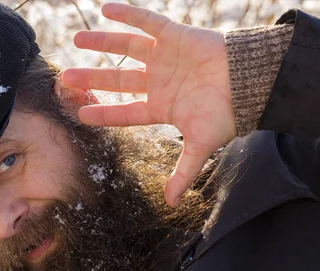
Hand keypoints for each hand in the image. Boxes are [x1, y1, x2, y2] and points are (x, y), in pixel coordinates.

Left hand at [61, 3, 236, 206]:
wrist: (252, 83)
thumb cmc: (227, 115)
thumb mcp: (201, 146)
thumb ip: (183, 173)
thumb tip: (170, 203)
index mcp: (162, 108)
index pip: (125, 112)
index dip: (104, 113)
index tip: (80, 114)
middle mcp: (159, 82)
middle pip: (119, 80)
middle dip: (93, 78)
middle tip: (66, 77)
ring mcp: (165, 58)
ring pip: (127, 49)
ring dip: (103, 43)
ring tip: (78, 39)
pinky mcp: (175, 36)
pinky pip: (147, 22)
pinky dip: (127, 15)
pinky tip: (105, 9)